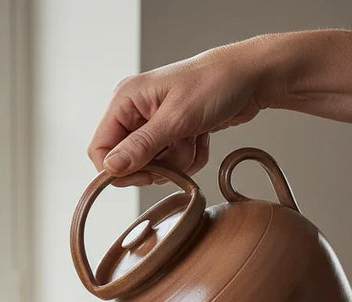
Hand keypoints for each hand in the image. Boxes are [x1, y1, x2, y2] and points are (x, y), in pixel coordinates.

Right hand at [88, 42, 264, 184]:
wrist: (251, 78)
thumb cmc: (215, 84)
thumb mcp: (176, 119)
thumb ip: (141, 147)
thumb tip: (111, 168)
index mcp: (125, 100)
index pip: (100, 148)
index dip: (119, 169)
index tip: (145, 174)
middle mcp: (135, 112)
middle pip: (129, 162)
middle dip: (158, 164)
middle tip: (178, 148)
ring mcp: (154, 124)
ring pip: (154, 167)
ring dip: (178, 161)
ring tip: (194, 137)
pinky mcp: (172, 134)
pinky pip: (172, 163)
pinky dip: (189, 157)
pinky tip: (201, 137)